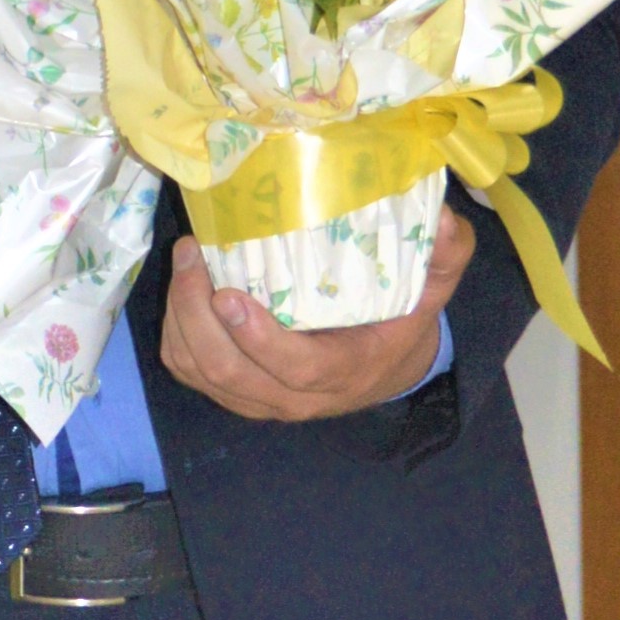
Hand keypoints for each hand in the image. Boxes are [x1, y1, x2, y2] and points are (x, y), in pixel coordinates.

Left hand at [160, 203, 474, 422]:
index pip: (294, 368)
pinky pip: (188, 369)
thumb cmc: (399, 322)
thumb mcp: (431, 291)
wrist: (384, 371)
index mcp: (343, 372)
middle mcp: (295, 397)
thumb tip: (443, 220)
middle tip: (193, 256)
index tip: (229, 294)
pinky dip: (176, 329)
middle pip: (229, 372)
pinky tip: (184, 286)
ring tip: (186, 261)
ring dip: (181, 317)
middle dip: (197, 314)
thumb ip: (444, 258)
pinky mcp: (232, 393)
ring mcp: (259, 400)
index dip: (258, 338)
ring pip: (199, 372)